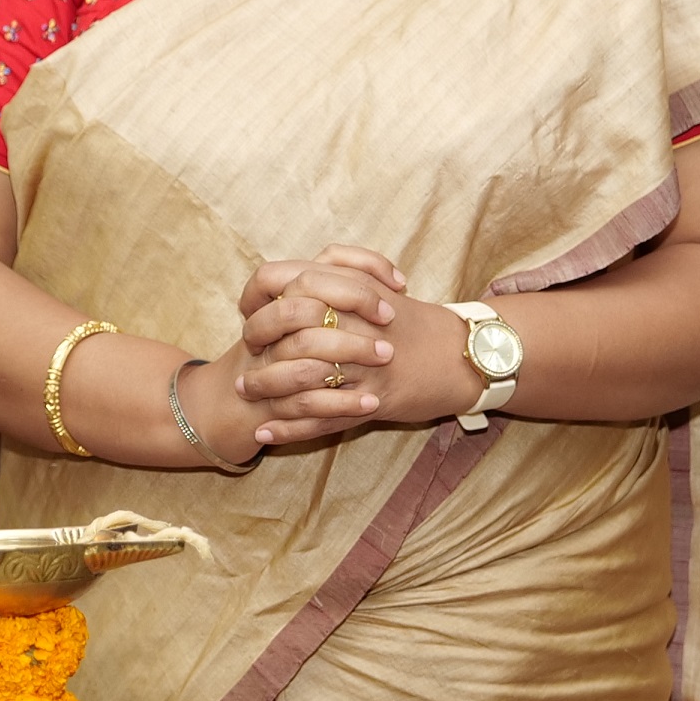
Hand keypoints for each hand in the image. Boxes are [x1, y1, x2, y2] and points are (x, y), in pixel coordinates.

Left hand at [232, 246, 466, 444]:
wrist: (460, 356)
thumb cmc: (413, 321)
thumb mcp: (377, 283)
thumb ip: (337, 268)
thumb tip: (290, 276)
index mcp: (352, 288)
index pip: (288, 285)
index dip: (260, 303)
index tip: (247, 318)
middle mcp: (355, 322)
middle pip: (288, 333)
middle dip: (259, 351)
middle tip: (239, 368)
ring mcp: (363, 363)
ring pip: (301, 377)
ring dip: (267, 389)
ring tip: (246, 398)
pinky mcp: (373, 398)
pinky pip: (321, 415)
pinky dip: (289, 426)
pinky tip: (264, 432)